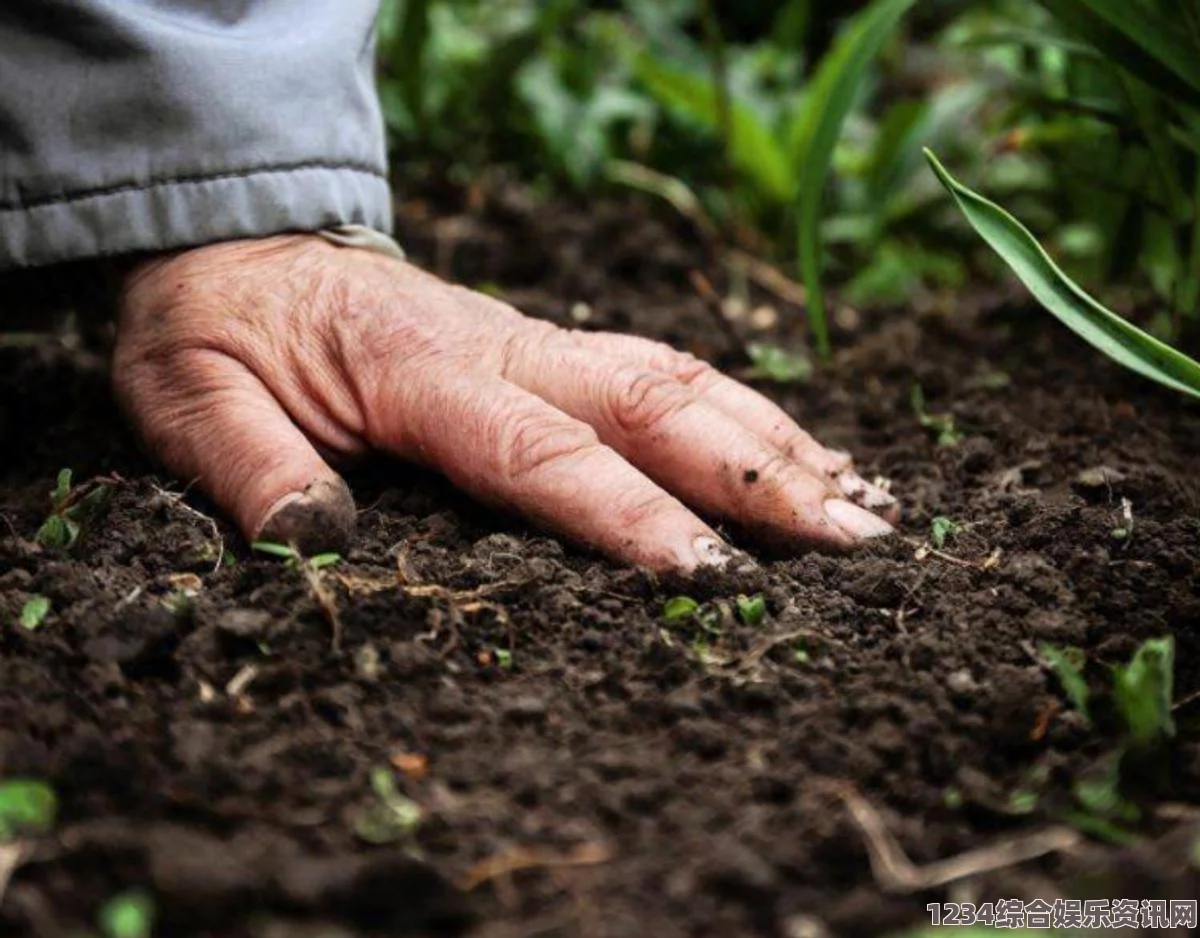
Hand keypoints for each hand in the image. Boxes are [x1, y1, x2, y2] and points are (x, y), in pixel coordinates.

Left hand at [113, 234, 895, 571]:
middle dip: (758, 475)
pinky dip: (744, 414)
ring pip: (679, 378)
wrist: (241, 248)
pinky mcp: (550, 349)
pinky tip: (799, 455)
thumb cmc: (218, 331)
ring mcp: (537, 341)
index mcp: (419, 369)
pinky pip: (664, 372)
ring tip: (864, 503)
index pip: (542, 450)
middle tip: (857, 544)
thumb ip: (248, 467)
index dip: (629, 514)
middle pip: (653, 402)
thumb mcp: (188, 398)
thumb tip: (318, 543)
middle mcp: (504, 347)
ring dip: (775, 440)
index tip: (714, 577)